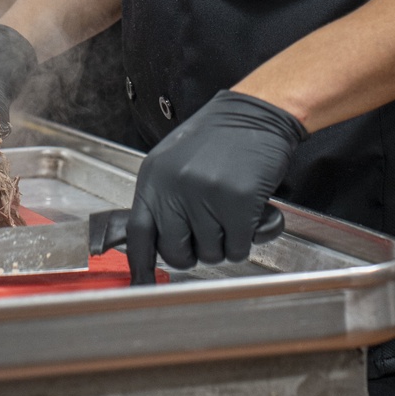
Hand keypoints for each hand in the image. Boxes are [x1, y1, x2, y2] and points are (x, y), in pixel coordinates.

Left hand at [126, 91, 306, 284]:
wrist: (256, 114)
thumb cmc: (220, 136)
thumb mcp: (175, 161)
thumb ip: (164, 197)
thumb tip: (156, 241)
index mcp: (154, 177)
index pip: (138, 233)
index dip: (140, 264)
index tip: (143, 282)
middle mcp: (174, 188)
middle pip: (174, 252)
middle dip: (193, 253)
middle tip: (209, 234)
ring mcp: (205, 195)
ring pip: (210, 253)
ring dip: (224, 242)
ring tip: (230, 212)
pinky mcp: (237, 202)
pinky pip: (239, 247)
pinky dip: (248, 239)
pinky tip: (249, 213)